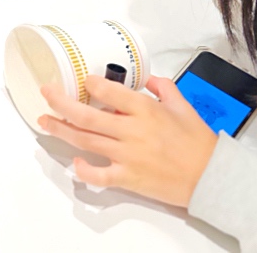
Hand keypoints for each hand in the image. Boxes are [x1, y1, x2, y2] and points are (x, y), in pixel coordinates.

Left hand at [37, 75, 217, 207]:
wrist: (211, 177)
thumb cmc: (198, 143)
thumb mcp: (183, 105)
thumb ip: (163, 88)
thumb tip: (147, 78)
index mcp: (145, 110)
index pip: (110, 91)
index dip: (91, 84)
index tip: (83, 80)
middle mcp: (132, 131)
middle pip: (87, 115)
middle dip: (61, 102)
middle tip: (46, 92)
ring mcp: (128, 155)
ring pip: (86, 141)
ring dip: (62, 130)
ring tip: (45, 121)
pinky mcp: (128, 178)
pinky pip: (100, 175)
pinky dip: (84, 170)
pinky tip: (74, 163)